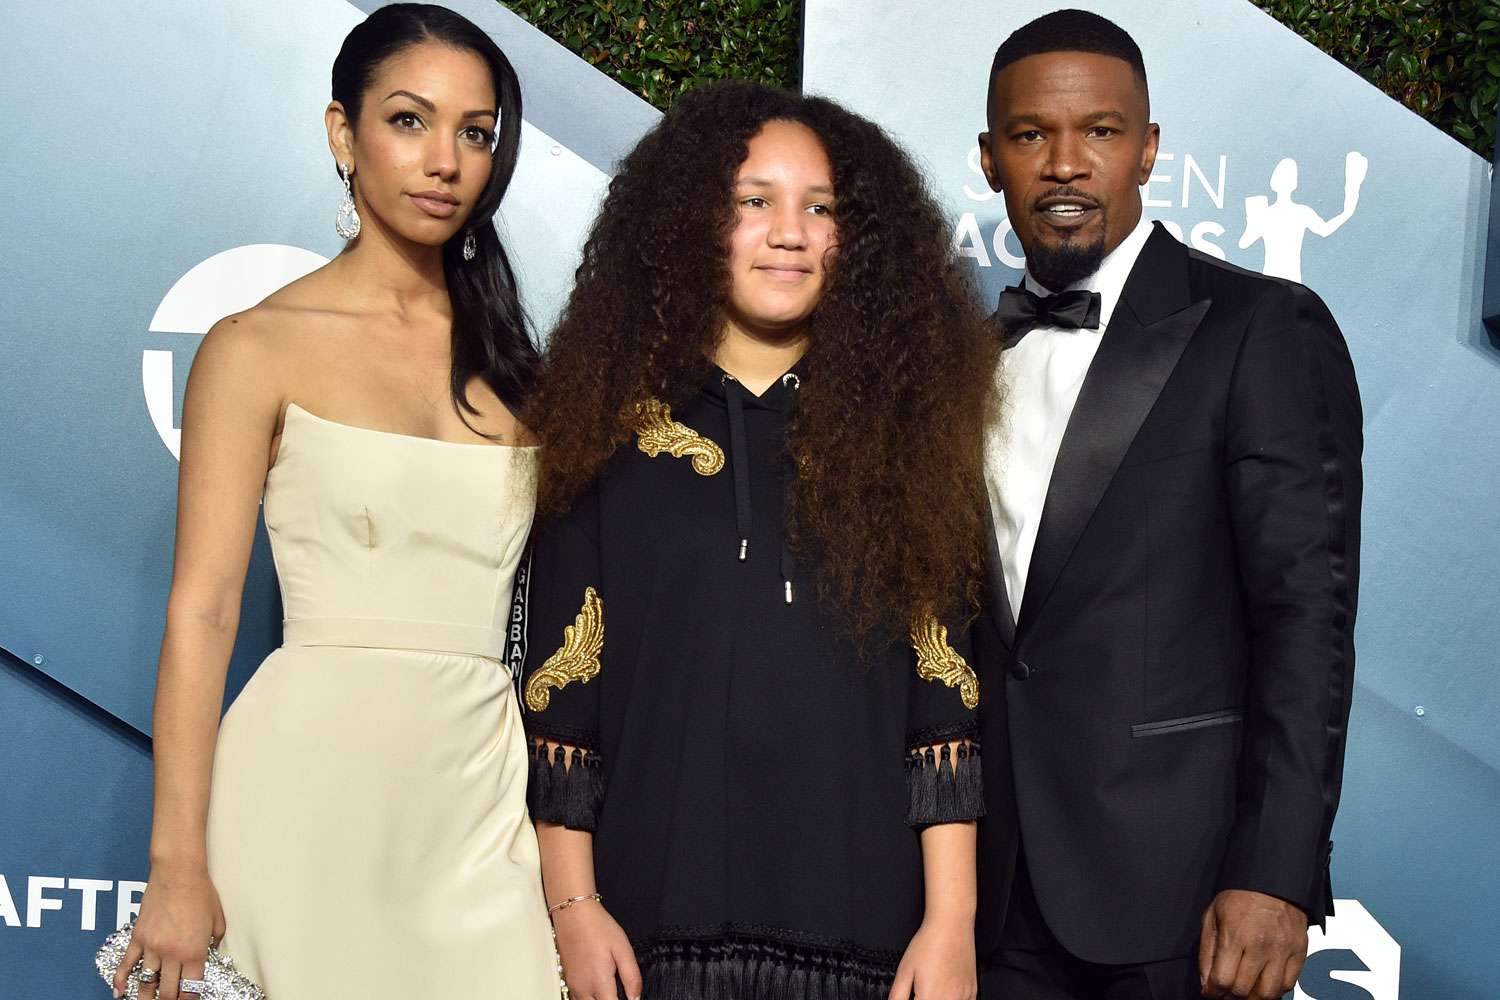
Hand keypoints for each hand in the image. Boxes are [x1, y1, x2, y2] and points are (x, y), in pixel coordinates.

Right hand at [112, 862, 225, 999]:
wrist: (178, 872)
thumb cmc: (200, 892)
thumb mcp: (218, 920)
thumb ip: (214, 942)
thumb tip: (210, 952)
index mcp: (195, 952)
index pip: (191, 989)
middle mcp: (172, 954)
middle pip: (168, 992)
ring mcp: (152, 947)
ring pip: (145, 983)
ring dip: (146, 998)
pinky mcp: (138, 938)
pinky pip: (125, 965)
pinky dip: (120, 981)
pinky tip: (118, 993)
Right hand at [552, 899, 641, 999]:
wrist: (573, 914)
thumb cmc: (597, 927)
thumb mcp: (623, 949)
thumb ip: (632, 977)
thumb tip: (636, 997)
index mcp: (599, 983)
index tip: (630, 998)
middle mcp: (583, 989)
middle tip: (621, 993)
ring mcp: (573, 986)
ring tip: (611, 992)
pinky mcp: (568, 981)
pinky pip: (579, 999)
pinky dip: (590, 998)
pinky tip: (599, 990)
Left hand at [888, 916, 976, 999]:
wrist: (951, 926)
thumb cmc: (929, 944)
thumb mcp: (904, 970)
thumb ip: (898, 995)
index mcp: (929, 998)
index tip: (913, 996)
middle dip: (925, 999)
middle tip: (920, 991)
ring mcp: (963, 997)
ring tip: (932, 988)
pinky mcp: (972, 991)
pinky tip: (946, 992)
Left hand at [1198, 889, 1307, 998]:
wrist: (1273, 879)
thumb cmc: (1239, 895)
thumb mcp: (1212, 916)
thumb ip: (1206, 950)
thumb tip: (1205, 981)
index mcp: (1235, 936)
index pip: (1222, 980)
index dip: (1213, 992)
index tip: (1210, 992)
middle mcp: (1260, 946)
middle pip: (1244, 991)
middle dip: (1230, 996)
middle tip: (1225, 992)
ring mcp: (1282, 950)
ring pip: (1268, 994)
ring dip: (1254, 997)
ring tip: (1245, 990)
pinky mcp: (1299, 952)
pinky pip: (1288, 984)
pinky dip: (1275, 990)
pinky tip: (1263, 981)